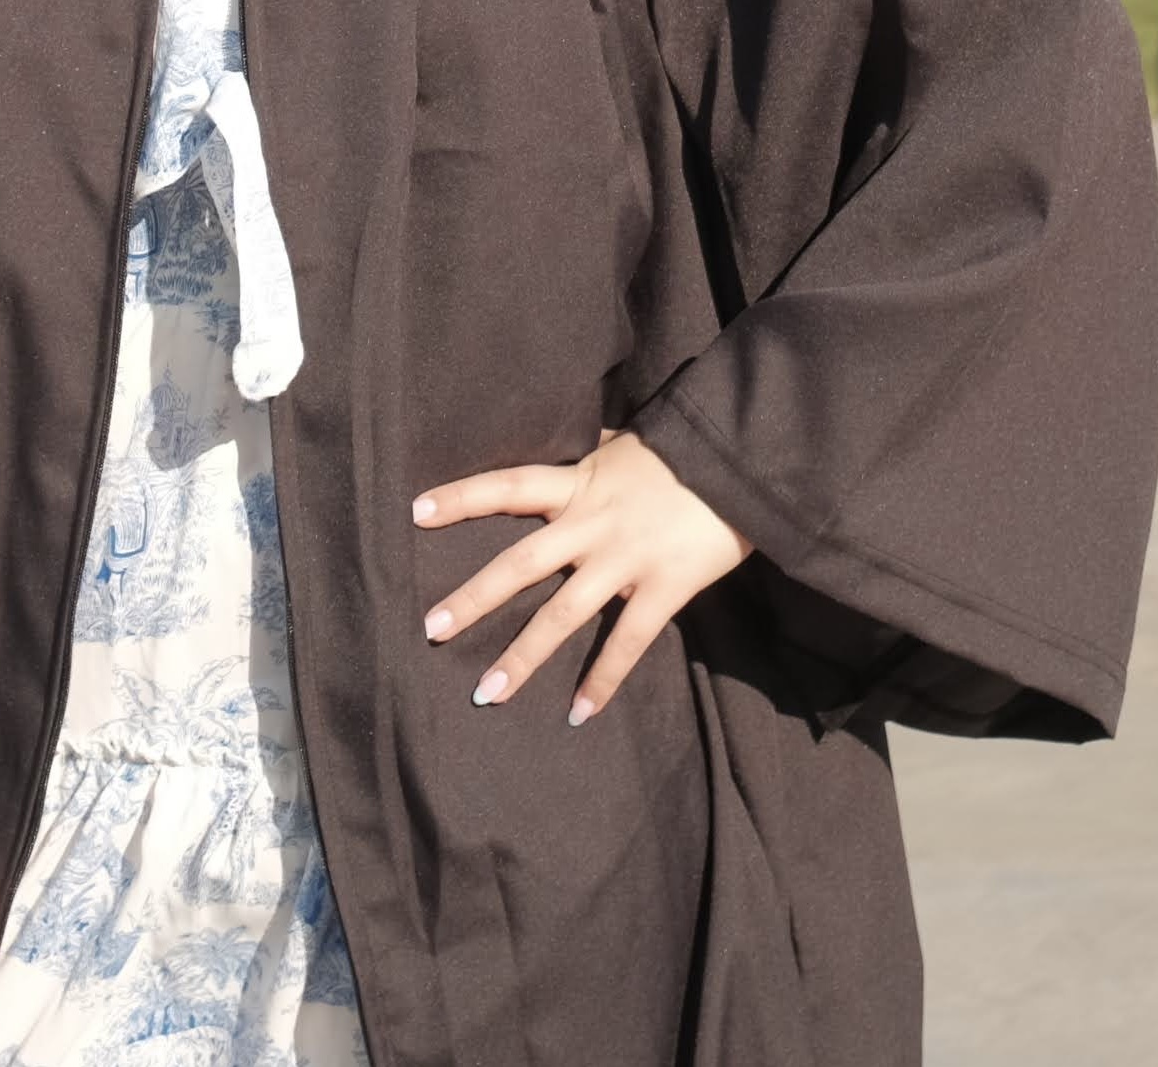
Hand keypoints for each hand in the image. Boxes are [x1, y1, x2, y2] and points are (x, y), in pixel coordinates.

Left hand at [415, 428, 750, 725]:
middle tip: (430, 629)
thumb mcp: (626, 443)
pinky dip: (602, 681)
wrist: (742, 461)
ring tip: (485, 694)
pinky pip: (626, 644)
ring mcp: (624, 561)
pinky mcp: (662, 590)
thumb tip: (575, 446)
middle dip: (473, 599)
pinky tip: (578, 715)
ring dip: (521, 658)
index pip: (507, 486)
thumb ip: (593, 456)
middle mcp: (591, 524)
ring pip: (561, 615)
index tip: (414, 512)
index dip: (461, 498)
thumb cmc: (683, 449)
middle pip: (520, 564)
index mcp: (579, 483)